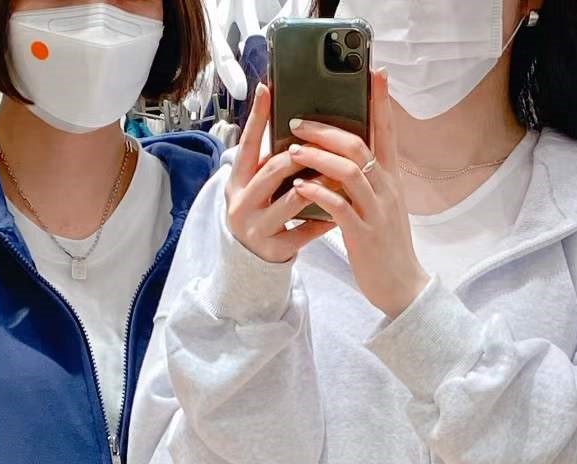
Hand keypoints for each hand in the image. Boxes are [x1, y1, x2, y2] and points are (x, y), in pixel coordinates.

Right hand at [226, 84, 335, 263]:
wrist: (249, 260)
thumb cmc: (261, 212)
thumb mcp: (256, 186)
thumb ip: (269, 161)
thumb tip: (292, 123)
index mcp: (237, 182)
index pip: (247, 144)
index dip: (257, 117)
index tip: (267, 89)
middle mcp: (241, 203)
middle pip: (274, 170)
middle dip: (302, 155)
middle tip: (325, 142)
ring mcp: (257, 228)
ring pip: (293, 201)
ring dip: (319, 185)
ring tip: (339, 174)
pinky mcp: (274, 248)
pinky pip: (304, 230)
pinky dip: (323, 219)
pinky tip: (339, 211)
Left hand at [287, 72, 429, 318]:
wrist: (401, 287)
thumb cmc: (386, 246)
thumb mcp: (382, 207)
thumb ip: (368, 181)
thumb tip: (342, 159)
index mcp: (392, 180)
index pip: (388, 132)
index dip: (381, 102)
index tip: (375, 73)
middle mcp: (387, 190)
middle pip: (360, 145)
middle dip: (327, 130)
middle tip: (299, 121)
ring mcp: (376, 212)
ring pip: (349, 171)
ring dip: (318, 157)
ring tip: (293, 151)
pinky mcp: (363, 235)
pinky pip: (339, 207)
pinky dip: (318, 193)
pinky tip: (300, 186)